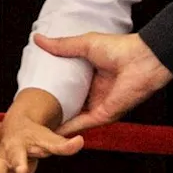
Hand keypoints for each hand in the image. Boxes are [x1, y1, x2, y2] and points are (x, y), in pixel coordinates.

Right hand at [33, 32, 172, 134]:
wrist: (142, 60)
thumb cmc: (119, 49)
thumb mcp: (84, 44)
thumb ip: (61, 46)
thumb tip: (37, 39)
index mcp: (90, 76)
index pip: (66, 86)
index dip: (51, 88)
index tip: (32, 91)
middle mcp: (93, 93)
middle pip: (68, 103)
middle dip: (51, 108)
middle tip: (29, 112)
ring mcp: (97, 105)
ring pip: (72, 117)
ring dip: (57, 122)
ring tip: (35, 127)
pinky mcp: (102, 115)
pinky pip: (81, 125)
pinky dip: (67, 130)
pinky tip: (50, 134)